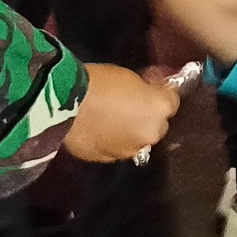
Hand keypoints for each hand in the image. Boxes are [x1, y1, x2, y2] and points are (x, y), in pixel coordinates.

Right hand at [62, 61, 179, 162]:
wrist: (64, 104)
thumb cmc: (97, 82)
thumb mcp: (127, 76)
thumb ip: (145, 88)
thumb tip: (150, 89)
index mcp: (159, 108)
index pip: (172, 100)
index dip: (159, 92)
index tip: (149, 85)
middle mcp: (151, 133)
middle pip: (157, 125)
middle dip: (147, 116)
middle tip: (128, 104)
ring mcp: (130, 150)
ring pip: (136, 140)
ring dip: (129, 131)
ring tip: (109, 120)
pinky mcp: (109, 160)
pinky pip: (116, 148)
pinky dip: (111, 141)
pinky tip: (97, 130)